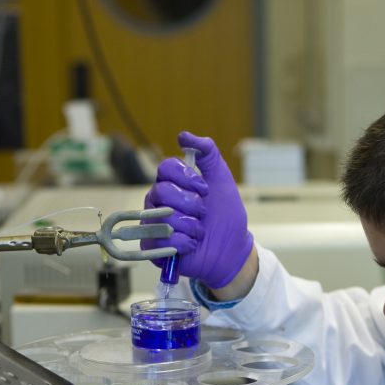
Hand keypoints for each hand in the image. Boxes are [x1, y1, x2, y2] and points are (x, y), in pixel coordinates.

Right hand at [141, 132, 253, 288]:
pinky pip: (160, 240)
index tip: (205, 188)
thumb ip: (208, 154)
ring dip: (191, 226)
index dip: (186, 176)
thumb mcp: (222, 180)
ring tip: (200, 231)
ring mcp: (154, 223)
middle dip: (191, 204)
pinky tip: (192, 244)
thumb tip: (184, 135)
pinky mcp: (153, 247)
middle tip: (204, 212)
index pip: (166, 167)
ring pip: (163, 217)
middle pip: (162, 191)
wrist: (231, 249)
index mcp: (172, 183)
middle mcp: (158, 201)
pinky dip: (183, 243)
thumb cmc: (225, 216)